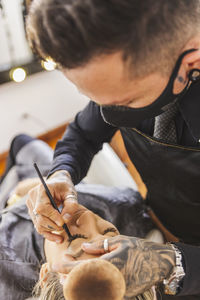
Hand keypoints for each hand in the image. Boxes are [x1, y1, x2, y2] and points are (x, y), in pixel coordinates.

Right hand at [26, 170, 76, 242]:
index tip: (63, 223)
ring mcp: (31, 206)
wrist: (58, 183)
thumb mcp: (71, 193)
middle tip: (65, 228)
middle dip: (52, 225)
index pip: (41, 207)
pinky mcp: (33, 213)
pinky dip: (48, 234)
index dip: (52, 217)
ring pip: (38, 224)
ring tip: (62, 234)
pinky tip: (58, 239)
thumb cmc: (65, 187)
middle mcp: (32, 198)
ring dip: (50, 230)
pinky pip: (38, 226)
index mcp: (41, 190)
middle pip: (39, 217)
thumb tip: (66, 219)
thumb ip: (71, 204)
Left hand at [52, 236, 174, 297]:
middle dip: (68, 279)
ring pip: (90, 292)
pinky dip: (89, 290)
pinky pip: (100, 295)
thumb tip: (83, 247)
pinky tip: (85, 282)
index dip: (66, 267)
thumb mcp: (119, 241)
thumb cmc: (139, 249)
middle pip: (83, 285)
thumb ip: (99, 246)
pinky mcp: (121, 295)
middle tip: (60, 271)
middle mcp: (111, 280)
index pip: (82, 268)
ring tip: (68, 277)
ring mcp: (116, 291)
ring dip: (77, 285)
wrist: (159, 264)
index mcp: (110, 265)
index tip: (56, 264)